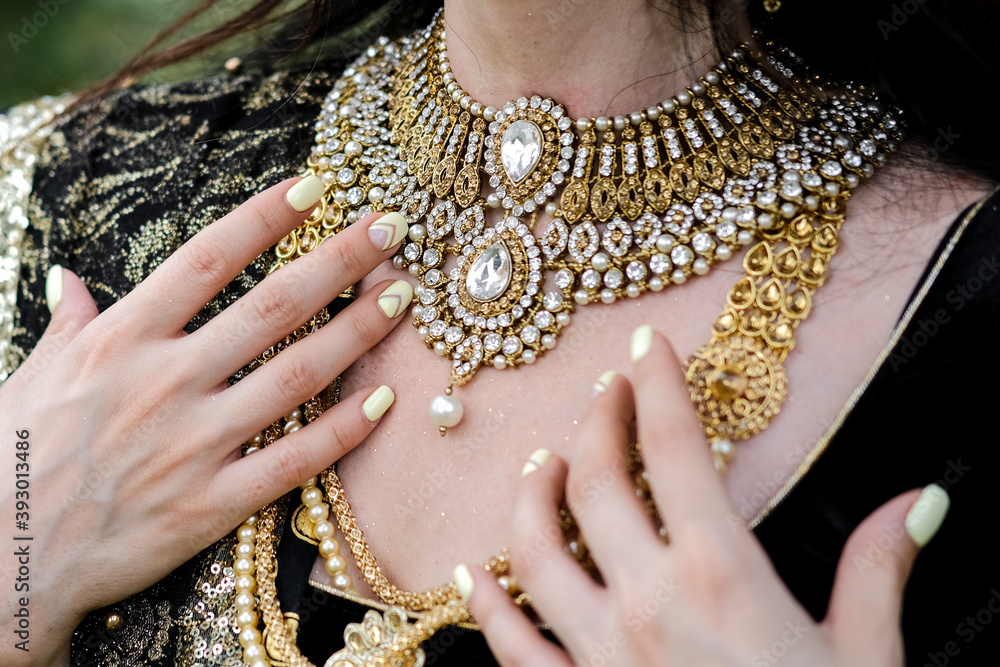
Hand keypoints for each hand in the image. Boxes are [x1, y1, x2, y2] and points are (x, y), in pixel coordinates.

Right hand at [0, 176, 412, 664]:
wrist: (5, 558)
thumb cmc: (16, 458)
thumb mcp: (34, 375)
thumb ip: (69, 324)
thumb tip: (72, 278)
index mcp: (121, 341)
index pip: (206, 260)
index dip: (265, 218)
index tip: (315, 187)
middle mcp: (164, 382)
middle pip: (271, 306)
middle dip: (339, 261)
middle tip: (390, 230)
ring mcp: (193, 444)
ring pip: (297, 375)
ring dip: (358, 332)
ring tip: (402, 299)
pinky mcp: (212, 504)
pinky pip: (294, 460)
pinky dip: (344, 430)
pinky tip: (384, 400)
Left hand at [459, 325, 949, 666]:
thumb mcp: (864, 657)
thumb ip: (876, 571)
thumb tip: (917, 501)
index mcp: (719, 573)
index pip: (674, 447)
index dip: (658, 383)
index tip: (647, 343)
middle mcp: (646, 600)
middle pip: (596, 481)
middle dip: (596, 421)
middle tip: (606, 391)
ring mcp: (598, 650)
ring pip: (535, 548)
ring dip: (531, 494)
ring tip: (541, 462)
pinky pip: (511, 643)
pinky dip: (485, 604)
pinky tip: (472, 573)